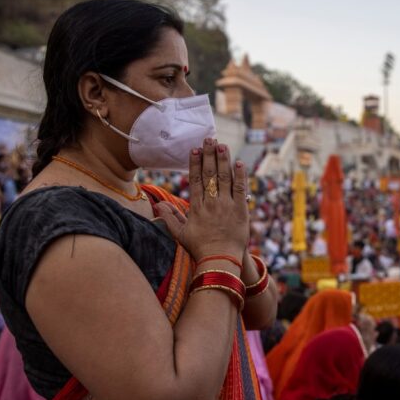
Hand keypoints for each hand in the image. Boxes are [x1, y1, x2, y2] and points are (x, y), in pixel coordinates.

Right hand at [155, 139, 248, 260]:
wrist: (220, 261)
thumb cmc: (200, 248)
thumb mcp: (180, 234)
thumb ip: (170, 218)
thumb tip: (158, 206)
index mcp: (196, 207)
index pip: (195, 180)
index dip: (195, 163)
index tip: (195, 149)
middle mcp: (211, 203)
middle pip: (209, 174)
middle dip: (209, 155)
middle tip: (210, 139)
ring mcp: (227, 205)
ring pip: (225, 178)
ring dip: (223, 160)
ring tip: (222, 145)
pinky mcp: (241, 210)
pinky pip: (241, 189)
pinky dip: (240, 175)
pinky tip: (239, 162)